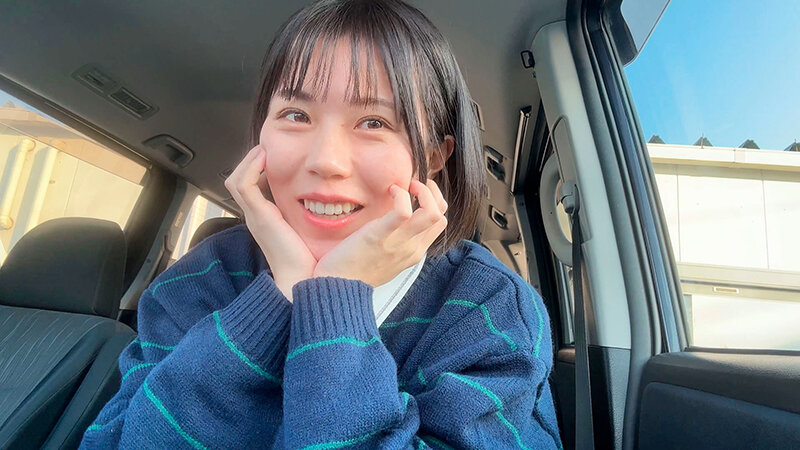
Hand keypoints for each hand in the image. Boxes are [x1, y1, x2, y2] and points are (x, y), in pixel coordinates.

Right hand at [224, 145, 316, 301]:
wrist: (305, 282)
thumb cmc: (313, 262)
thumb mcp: (311, 232)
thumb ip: (313, 216)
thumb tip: (330, 200)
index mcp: (267, 220)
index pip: (252, 189)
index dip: (258, 170)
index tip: (275, 157)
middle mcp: (257, 217)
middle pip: (239, 182)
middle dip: (251, 162)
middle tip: (267, 148)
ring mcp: (255, 217)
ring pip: (237, 180)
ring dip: (249, 161)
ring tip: (264, 149)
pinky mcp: (259, 216)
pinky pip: (244, 185)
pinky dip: (251, 167)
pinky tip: (265, 157)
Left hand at [313, 179, 447, 286]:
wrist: (337, 287)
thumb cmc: (355, 271)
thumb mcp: (385, 258)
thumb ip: (396, 243)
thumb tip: (395, 221)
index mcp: (414, 253)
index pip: (439, 223)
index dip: (434, 201)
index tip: (417, 191)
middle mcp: (412, 248)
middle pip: (440, 215)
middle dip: (432, 192)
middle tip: (414, 183)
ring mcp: (399, 243)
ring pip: (432, 213)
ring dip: (423, 191)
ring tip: (406, 185)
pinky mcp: (380, 236)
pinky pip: (403, 211)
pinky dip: (401, 194)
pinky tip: (390, 190)